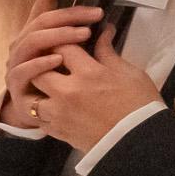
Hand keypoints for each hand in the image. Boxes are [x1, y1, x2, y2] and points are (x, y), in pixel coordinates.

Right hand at [0, 0, 103, 127]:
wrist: (38, 116)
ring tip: (84, 34)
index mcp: (36, 34)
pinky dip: (41, 63)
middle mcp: (22, 44)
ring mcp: (16, 63)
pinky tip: (59, 59)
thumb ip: (82, 38)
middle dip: (70, 15)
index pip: (43, 6)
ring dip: (59, 35)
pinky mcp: (15, 85)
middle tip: (96, 13)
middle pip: (42, 21)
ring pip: (33, 41)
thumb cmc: (58, 83)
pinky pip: (25, 70)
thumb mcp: (73, 58)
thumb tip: (107, 18)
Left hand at [26, 27, 161, 153]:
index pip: (62, 47)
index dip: (62, 39)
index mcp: (88, 73)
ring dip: (39, 90)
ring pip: (33, 96)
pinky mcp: (59, 132)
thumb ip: (108, 53)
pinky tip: (54, 106)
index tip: (66, 40)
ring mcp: (60, 114)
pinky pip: (39, 118)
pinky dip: (43, 111)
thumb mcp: (130, 73)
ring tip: (50, 87)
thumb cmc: (141, 106)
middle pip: (39, 69)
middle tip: (52, 61)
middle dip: (43, 63)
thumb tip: (104, 32)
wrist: (140, 143)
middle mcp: (68, 92)